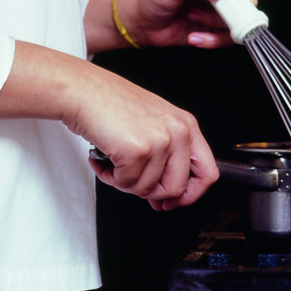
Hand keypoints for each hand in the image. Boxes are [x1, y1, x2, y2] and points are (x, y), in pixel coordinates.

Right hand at [64, 63, 217, 210]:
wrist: (82, 89)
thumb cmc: (109, 102)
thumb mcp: (152, 122)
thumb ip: (167, 155)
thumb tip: (167, 195)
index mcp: (186, 124)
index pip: (208, 173)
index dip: (190, 195)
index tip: (173, 201)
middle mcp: (178, 132)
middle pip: (177, 188)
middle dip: (151, 192)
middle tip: (133, 180)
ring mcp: (159, 141)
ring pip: (148, 190)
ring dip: (124, 182)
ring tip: (113, 160)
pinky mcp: (137, 151)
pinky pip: (126, 184)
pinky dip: (109, 176)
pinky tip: (103, 158)